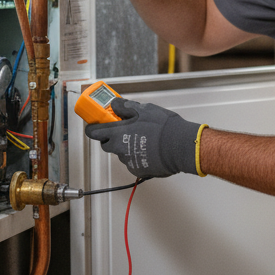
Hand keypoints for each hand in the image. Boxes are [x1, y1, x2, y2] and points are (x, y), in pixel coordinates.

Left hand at [85, 98, 206, 177]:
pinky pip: (132, 161)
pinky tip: (149, 149)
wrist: (180, 146)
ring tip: (142, 138)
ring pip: (121, 153)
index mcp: (118, 134)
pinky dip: (137, 155)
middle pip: (106, 145)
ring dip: (126, 146)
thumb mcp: (144, 110)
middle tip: (122, 129)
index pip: (94, 133)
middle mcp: (120, 150)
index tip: (95, 125)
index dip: (93, 128)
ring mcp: (129, 161)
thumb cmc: (163, 127)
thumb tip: (115, 104)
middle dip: (111, 137)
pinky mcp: (138, 170)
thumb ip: (125, 107)